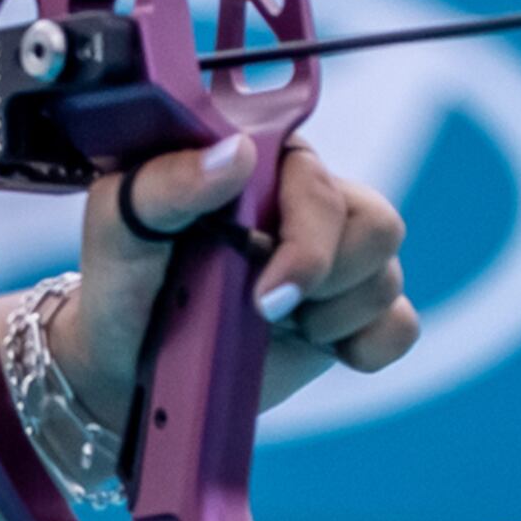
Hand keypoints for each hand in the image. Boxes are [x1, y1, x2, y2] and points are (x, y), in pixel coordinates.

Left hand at [59, 131, 414, 411]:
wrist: (130, 365)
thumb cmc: (124, 280)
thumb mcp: (119, 224)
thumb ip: (169, 183)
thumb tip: (235, 155)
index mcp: (264, 162)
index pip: (321, 180)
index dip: (307, 237)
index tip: (264, 291)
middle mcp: (311, 201)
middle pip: (378, 227)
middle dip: (321, 280)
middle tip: (261, 310)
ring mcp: (338, 258)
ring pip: (389, 278)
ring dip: (330, 318)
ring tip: (269, 324)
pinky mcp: (353, 315)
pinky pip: (400, 326)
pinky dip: (365, 347)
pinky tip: (316, 347)